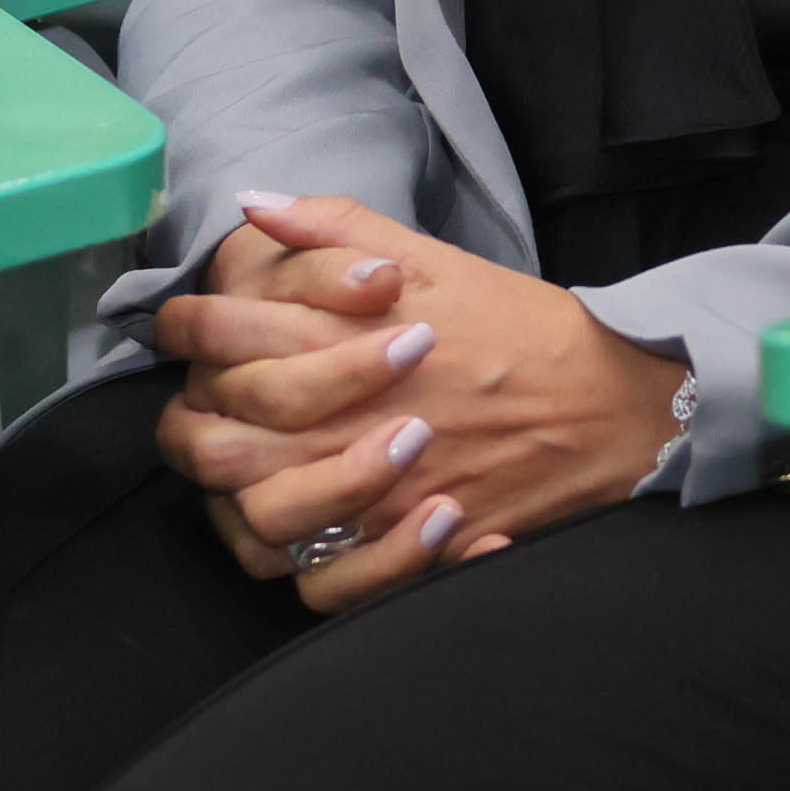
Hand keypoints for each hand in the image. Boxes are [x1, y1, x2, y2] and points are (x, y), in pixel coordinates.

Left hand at [154, 192, 690, 613]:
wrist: (612, 403)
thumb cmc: (518, 328)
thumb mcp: (429, 259)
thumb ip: (336, 229)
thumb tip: (254, 205)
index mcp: (349, 340)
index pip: (221, 335)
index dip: (181, 329)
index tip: (177, 329)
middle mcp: (352, 420)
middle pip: (218, 441)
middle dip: (189, 425)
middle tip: (198, 410)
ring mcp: (379, 494)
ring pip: (259, 519)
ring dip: (236, 498)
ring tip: (247, 473)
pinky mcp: (411, 548)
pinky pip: (322, 584)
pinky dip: (301, 566)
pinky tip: (304, 532)